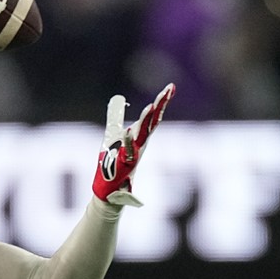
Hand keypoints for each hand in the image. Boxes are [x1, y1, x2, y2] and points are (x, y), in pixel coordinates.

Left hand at [92, 83, 175, 206]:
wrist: (108, 192)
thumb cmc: (112, 165)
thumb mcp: (112, 135)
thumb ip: (116, 117)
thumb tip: (117, 98)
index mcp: (139, 137)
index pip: (153, 116)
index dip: (161, 101)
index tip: (171, 86)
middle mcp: (140, 145)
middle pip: (152, 122)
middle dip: (160, 105)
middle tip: (169, 89)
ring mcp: (133, 155)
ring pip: (142, 135)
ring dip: (147, 121)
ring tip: (152, 105)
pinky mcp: (124, 166)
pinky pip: (127, 152)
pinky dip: (128, 141)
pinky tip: (128, 130)